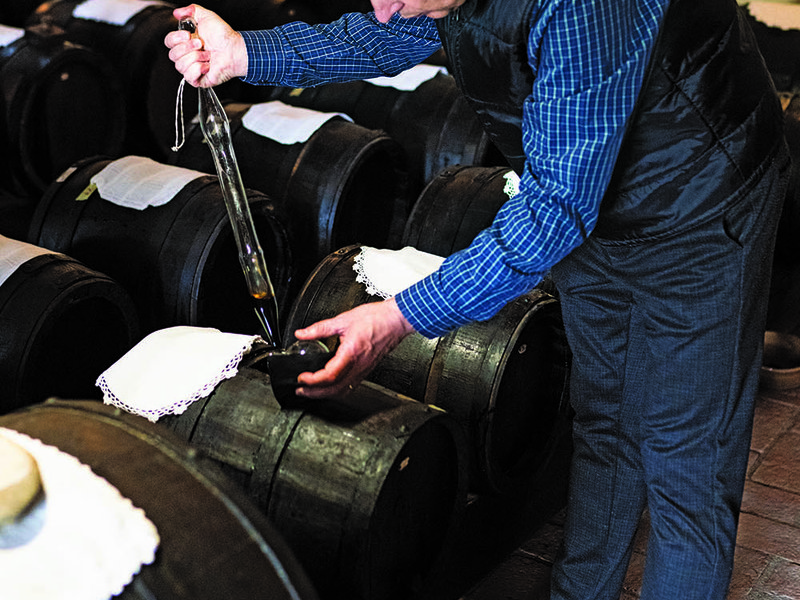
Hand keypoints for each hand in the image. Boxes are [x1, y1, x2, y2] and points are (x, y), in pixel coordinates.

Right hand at [164, 4, 247, 86]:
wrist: (234, 50)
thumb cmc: (223, 36)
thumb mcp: (206, 17)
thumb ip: (191, 10)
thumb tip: (177, 13)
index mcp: (186, 42)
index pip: (168, 42)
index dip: (175, 38)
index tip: (187, 34)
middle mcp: (187, 55)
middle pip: (172, 55)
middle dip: (188, 48)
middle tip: (201, 44)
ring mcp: (192, 68)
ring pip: (180, 66)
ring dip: (196, 58)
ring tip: (207, 55)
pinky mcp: (197, 79)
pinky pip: (189, 76)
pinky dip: (198, 69)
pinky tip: (207, 65)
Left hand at [293, 298, 415, 397]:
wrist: (396, 320)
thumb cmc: (376, 318)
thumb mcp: (343, 320)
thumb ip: (320, 328)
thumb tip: (302, 333)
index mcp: (351, 353)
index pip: (330, 376)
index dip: (313, 380)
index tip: (302, 378)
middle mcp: (359, 365)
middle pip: (335, 389)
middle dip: (315, 393)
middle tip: (301, 390)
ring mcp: (364, 369)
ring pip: (343, 391)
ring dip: (326, 394)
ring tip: (312, 391)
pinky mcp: (367, 369)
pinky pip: (351, 386)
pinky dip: (338, 390)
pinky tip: (331, 386)